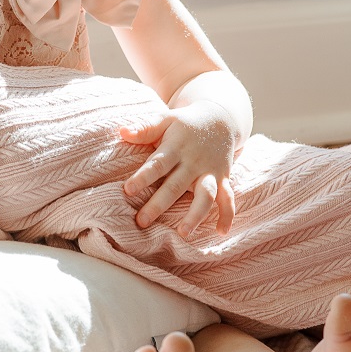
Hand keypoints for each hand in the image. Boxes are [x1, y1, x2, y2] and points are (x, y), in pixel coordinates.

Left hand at [119, 105, 236, 231]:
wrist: (221, 118)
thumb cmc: (185, 123)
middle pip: (176, 186)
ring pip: (205, 195)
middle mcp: (194, 162)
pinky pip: (228, 198)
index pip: (158, 164)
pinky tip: (221, 232)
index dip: (143, 176)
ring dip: (195, 214)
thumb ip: (145, 128)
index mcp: (176, 148)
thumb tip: (122, 132)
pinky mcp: (223, 179)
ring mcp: (210, 172)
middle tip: (141, 221)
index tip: (127, 190)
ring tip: (183, 233)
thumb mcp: (166, 119)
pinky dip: (227, 215)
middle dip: (159, 204)